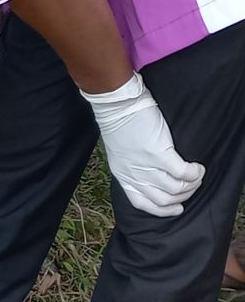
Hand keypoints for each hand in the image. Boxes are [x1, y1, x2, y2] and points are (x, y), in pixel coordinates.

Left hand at [81, 73, 204, 216]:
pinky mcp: (158, 154)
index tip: (177, 207)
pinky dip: (195, 173)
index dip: (163, 210)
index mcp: (122, 175)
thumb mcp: (121, 152)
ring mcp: (146, 166)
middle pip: (164, 200)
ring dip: (192, 184)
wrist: (115, 104)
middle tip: (191, 184)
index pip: (142, 204)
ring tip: (197, 174)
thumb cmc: (119, 122)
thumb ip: (134, 167)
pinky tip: (198, 167)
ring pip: (177, 189)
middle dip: (183, 196)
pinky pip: (183, 173)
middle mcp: (134, 175)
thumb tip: (155, 176)